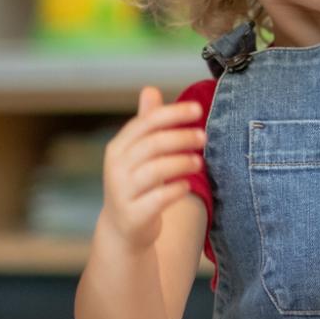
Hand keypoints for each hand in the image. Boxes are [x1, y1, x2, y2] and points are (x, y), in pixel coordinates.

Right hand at [99, 87, 204, 249]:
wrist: (124, 229)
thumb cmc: (137, 183)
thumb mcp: (137, 153)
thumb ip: (146, 123)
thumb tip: (149, 89)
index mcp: (118, 148)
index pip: (145, 123)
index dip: (172, 113)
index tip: (198, 109)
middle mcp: (115, 168)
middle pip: (152, 144)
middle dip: (181, 137)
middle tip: (204, 136)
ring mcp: (122, 192)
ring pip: (156, 170)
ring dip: (182, 162)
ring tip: (200, 161)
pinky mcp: (133, 215)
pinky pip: (159, 198)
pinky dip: (177, 189)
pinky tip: (187, 185)